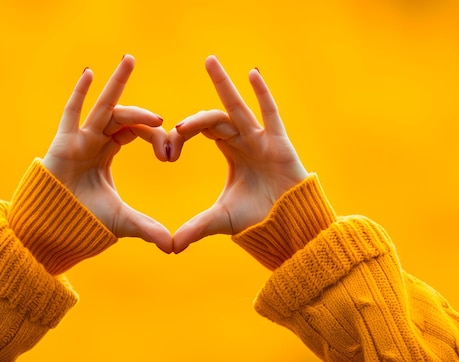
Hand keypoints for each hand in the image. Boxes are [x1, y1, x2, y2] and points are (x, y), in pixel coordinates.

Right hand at [42, 55, 173, 252]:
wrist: (52, 227)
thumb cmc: (83, 218)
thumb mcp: (121, 221)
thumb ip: (147, 228)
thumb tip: (174, 247)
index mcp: (108, 151)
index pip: (136, 133)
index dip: (154, 137)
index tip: (170, 152)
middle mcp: (94, 140)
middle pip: (122, 116)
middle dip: (141, 110)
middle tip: (163, 115)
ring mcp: (78, 139)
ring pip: (101, 108)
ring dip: (116, 84)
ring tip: (130, 61)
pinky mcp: (63, 143)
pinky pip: (71, 114)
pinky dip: (79, 94)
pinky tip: (89, 73)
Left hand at [173, 56, 308, 252]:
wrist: (291, 225)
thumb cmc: (259, 218)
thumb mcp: (221, 220)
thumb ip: (196, 227)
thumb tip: (169, 247)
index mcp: (230, 150)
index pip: (202, 131)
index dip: (184, 134)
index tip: (167, 150)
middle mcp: (244, 140)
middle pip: (216, 117)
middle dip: (195, 115)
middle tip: (174, 120)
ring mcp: (261, 139)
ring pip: (239, 108)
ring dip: (223, 85)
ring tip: (208, 61)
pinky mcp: (279, 142)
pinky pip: (270, 114)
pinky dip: (262, 94)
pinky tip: (252, 74)